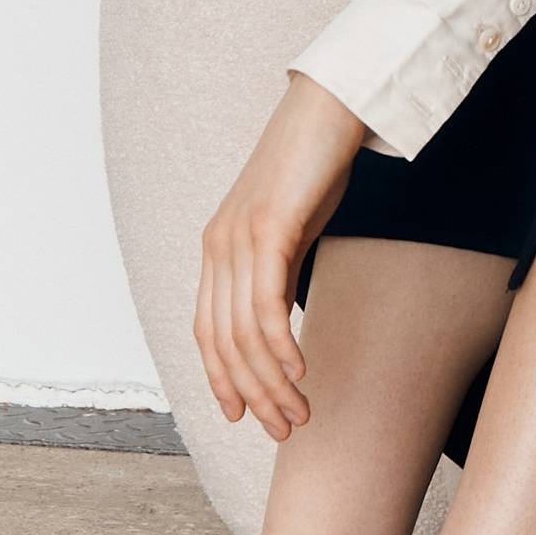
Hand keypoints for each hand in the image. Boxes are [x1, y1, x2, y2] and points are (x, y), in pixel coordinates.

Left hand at [193, 72, 365, 440]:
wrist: (328, 106)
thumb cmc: (315, 164)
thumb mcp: (291, 224)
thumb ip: (279, 265)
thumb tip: (284, 308)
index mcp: (218, 248)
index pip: (208, 331)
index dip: (222, 379)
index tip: (246, 416)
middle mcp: (217, 246)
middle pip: (223, 342)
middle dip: (253, 394)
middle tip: (287, 428)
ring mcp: (237, 237)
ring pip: (243, 332)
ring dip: (271, 382)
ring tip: (301, 411)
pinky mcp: (267, 228)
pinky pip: (265, 302)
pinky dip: (278, 345)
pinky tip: (299, 370)